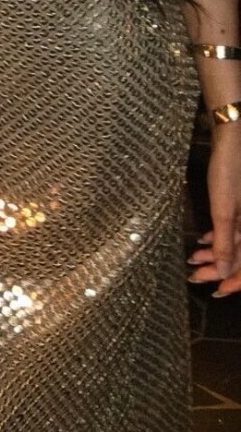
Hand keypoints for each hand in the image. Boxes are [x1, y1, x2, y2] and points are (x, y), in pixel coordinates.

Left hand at [188, 130, 240, 297]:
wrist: (232, 140)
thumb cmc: (229, 172)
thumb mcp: (224, 211)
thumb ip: (224, 243)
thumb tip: (223, 272)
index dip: (236, 281)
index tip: (217, 291)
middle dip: (219, 269)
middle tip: (196, 277)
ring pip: (236, 242)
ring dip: (216, 253)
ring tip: (194, 260)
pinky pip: (235, 228)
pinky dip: (219, 236)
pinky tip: (204, 240)